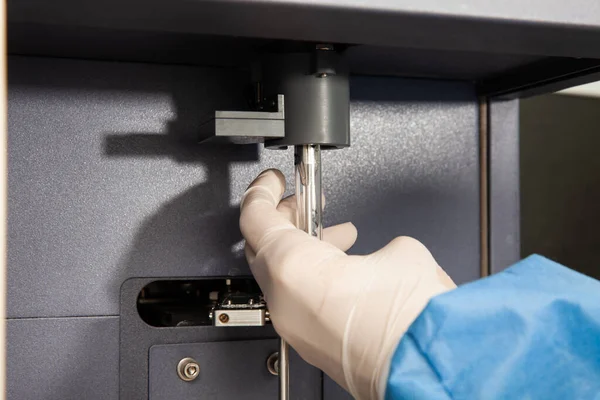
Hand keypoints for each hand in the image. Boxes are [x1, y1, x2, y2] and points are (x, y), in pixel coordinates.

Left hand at [240, 169, 455, 398]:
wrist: (425, 373)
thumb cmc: (411, 322)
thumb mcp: (401, 254)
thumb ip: (379, 245)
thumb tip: (386, 254)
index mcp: (293, 268)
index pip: (256, 216)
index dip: (263, 191)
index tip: (273, 182)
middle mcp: (284, 302)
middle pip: (264, 246)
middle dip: (287, 219)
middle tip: (306, 204)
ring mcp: (294, 328)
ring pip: (282, 275)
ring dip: (304, 248)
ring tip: (338, 236)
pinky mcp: (311, 346)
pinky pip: (298, 301)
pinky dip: (313, 278)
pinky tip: (344, 274)